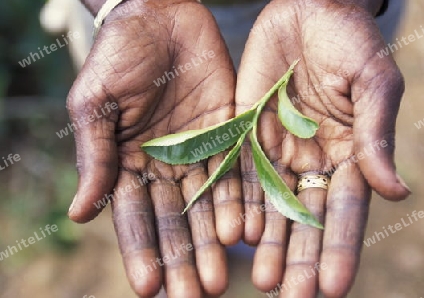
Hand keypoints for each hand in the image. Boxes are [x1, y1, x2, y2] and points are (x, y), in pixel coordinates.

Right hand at [67, 0, 241, 296]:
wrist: (160, 13)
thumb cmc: (118, 53)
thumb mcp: (95, 104)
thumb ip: (95, 158)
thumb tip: (79, 214)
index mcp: (129, 161)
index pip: (133, 216)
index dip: (140, 251)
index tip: (148, 288)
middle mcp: (166, 164)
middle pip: (174, 220)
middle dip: (182, 258)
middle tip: (193, 295)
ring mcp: (200, 150)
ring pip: (208, 205)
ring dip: (213, 241)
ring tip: (219, 278)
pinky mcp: (230, 132)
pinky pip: (237, 172)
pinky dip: (241, 202)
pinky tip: (244, 232)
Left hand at [236, 0, 409, 296]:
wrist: (308, 8)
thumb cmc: (350, 40)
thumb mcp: (372, 85)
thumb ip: (376, 137)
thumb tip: (396, 192)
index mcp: (348, 153)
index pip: (344, 210)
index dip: (339, 247)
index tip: (333, 287)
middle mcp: (311, 159)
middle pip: (305, 217)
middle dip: (298, 257)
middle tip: (289, 297)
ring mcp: (277, 149)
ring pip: (270, 204)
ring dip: (266, 241)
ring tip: (261, 278)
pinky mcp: (245, 133)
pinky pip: (240, 173)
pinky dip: (238, 203)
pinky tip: (234, 233)